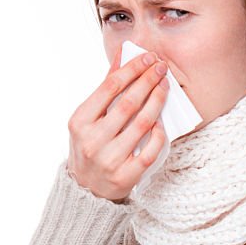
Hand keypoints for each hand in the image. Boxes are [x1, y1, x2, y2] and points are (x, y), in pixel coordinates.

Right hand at [66, 45, 169, 201]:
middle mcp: (93, 141)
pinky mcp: (126, 176)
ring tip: (165, 87)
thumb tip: (122, 54)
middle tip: (161, 68)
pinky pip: (150, 150)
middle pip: (129, 103)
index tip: (148, 57)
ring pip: (142, 124)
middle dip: (148, 81)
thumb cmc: (89, 147)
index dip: (132, 69)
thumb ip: (105, 89)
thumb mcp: (88, 118)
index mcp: (80, 122)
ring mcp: (110, 160)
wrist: (87, 190)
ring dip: (158, 102)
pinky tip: (161, 121)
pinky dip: (159, 134)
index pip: (110, 87)